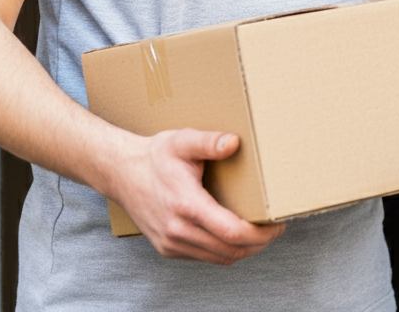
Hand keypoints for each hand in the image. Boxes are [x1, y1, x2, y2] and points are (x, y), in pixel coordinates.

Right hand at [108, 129, 284, 263]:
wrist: (120, 173)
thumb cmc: (154, 156)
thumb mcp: (183, 141)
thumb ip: (209, 142)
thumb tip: (234, 142)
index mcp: (186, 205)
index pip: (232, 232)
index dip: (260, 233)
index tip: (277, 224)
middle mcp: (178, 230)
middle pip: (230, 250)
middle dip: (258, 243)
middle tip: (275, 228)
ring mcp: (171, 243)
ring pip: (218, 258)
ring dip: (243, 250)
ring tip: (261, 232)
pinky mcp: (167, 248)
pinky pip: (204, 257)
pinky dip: (224, 251)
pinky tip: (235, 235)